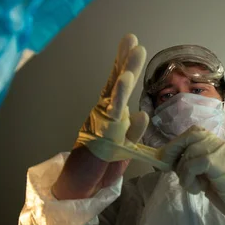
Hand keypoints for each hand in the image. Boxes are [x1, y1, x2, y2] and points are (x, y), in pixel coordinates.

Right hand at [53, 34, 147, 199]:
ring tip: (132, 68)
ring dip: (124, 85)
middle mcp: (104, 115)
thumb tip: (141, 114)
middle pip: (116, 86)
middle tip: (132, 42)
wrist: (82, 184)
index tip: (131, 41)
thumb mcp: (125, 144)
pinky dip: (130, 127)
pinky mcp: (102, 145)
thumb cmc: (103, 162)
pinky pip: (117, 134)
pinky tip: (139, 115)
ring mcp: (102, 128)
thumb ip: (133, 129)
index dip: (124, 62)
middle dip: (125, 64)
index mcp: (111, 112)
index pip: (118, 82)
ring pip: (115, 104)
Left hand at [161, 126, 224, 224]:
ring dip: (183, 170)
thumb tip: (172, 161)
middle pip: (193, 134)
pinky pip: (196, 163)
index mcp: (221, 148)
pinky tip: (197, 189)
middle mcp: (224, 146)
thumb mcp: (210, 178)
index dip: (178, 142)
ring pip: (192, 150)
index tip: (168, 158)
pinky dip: (188, 177)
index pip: (196, 132)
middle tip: (168, 166)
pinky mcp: (223, 166)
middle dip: (174, 149)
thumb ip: (196, 167)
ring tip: (191, 186)